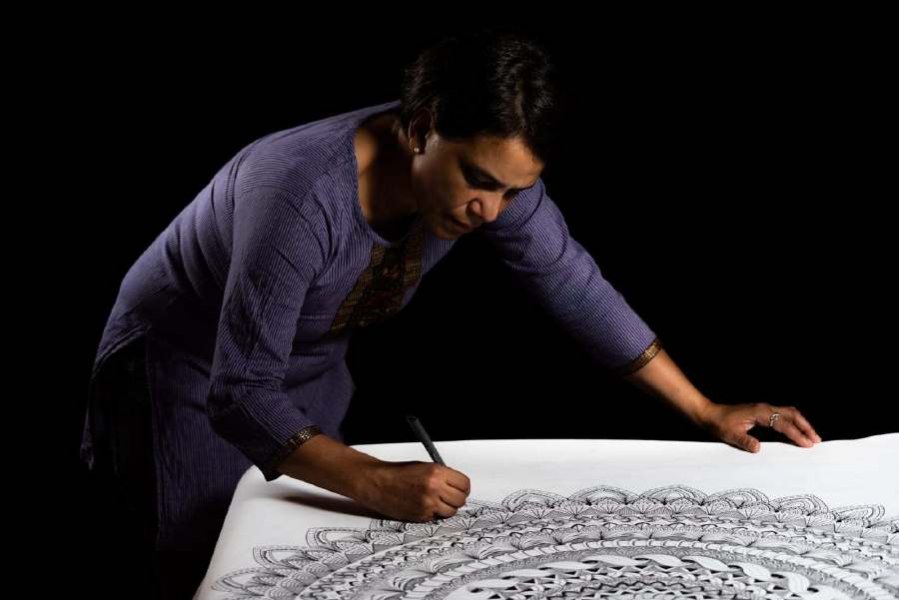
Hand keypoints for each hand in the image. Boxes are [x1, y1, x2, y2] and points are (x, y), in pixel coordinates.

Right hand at [354, 460, 471, 522]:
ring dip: (447, 507)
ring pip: (451, 512)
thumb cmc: (398, 473)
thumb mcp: (424, 467)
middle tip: (451, 495)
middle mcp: (434, 489)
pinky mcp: (421, 516)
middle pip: (460, 500)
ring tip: (436, 501)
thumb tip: (457, 486)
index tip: (461, 487)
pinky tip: (424, 505)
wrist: (377, 483)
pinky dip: (434, 513)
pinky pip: (437, 517)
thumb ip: (443, 475)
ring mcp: (428, 504)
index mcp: (436, 473)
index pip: (464, 484)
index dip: (463, 486)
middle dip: (457, 498)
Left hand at [696, 402, 821, 452]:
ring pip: (789, 413)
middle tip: (816, 440)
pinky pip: (782, 415)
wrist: (709, 414)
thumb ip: (744, 441)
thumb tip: (758, 449)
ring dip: (801, 423)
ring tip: (811, 436)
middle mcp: (764, 408)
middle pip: (792, 414)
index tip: (808, 444)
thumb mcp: (730, 435)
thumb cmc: (719, 424)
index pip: (783, 423)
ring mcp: (763, 409)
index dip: (796, 434)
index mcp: (760, 412)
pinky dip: (792, 422)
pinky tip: (796, 431)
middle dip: (805, 426)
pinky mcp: (761, 412)